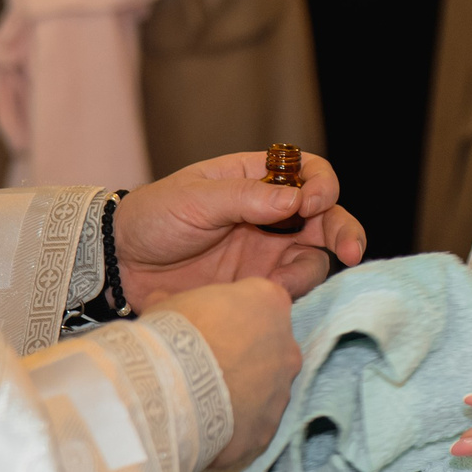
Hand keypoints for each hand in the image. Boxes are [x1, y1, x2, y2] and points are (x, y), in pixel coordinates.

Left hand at [116, 150, 365, 304]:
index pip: (309, 173)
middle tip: (352, 251)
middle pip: (326, 219)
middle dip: (345, 232)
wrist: (120, 267)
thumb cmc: (152, 218)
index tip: (310, 203)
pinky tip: (273, 297)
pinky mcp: (257, 288)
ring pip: (314, 258)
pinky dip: (292, 294)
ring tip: (284, 283)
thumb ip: (246, 198)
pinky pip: (290, 291)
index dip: (321, 185)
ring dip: (312, 268)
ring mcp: (267, 254)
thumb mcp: (194, 198)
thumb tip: (297, 200)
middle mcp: (272, 216)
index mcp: (257, 180)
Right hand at [148, 278, 299, 470]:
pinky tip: (205, 427)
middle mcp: (287, 347)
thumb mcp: (169, 306)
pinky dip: (233, 426)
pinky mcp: (267, 430)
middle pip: (270, 348)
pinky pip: (252, 425)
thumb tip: (162, 300)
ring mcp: (282, 391)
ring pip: (265, 390)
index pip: (262, 302)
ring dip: (241, 393)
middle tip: (207, 366)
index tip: (210, 326)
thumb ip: (181, 302)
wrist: (169, 391)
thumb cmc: (173, 336)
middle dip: (244, 355)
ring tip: (202, 401)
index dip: (234, 315)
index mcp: (270, 303)